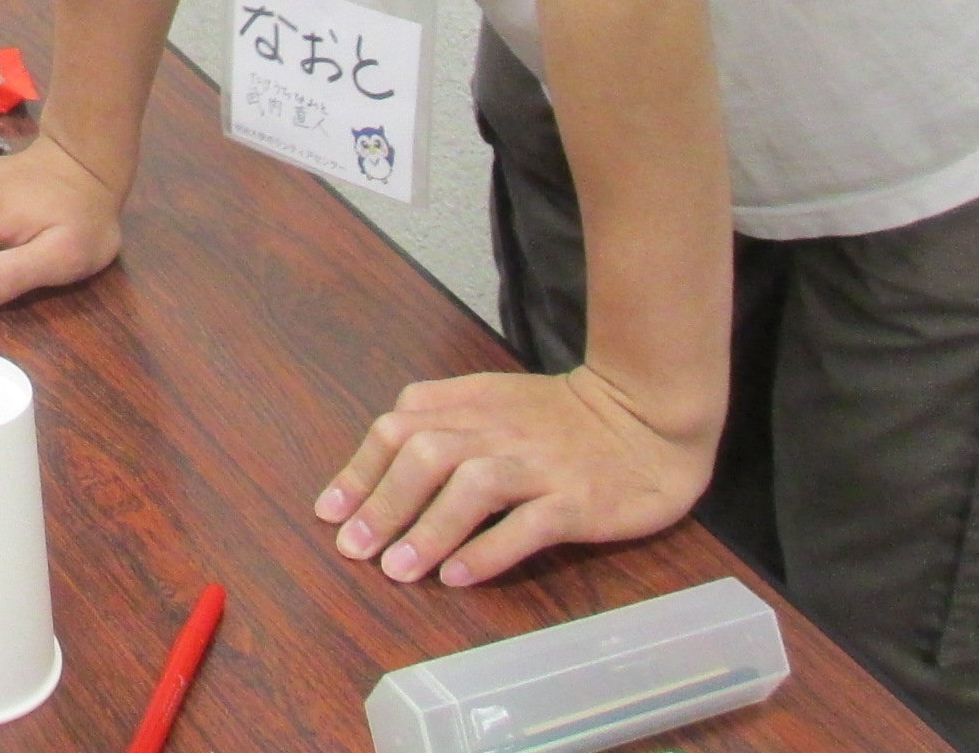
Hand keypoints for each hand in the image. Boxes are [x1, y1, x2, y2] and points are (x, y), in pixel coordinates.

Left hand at [314, 363, 718, 585]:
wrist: (649, 416)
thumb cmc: (562, 418)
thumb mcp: (494, 400)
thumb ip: (440, 419)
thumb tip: (379, 465)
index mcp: (471, 403)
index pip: (399, 426)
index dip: (361, 469)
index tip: (330, 511)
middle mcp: (498, 429)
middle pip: (425, 454)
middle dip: (382, 502)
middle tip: (353, 548)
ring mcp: (539, 463)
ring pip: (471, 486)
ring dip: (428, 528)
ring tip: (397, 571)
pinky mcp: (577, 499)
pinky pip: (528, 523)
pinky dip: (489, 549)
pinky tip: (460, 577)